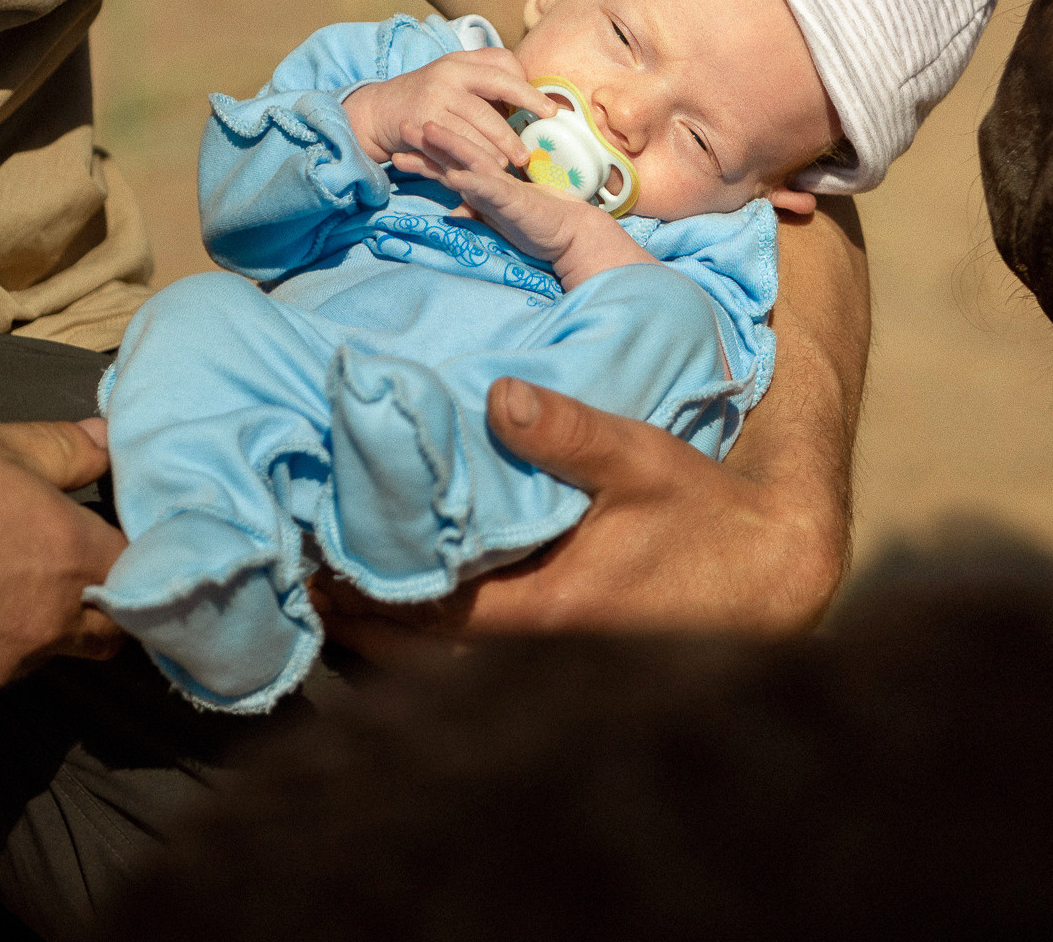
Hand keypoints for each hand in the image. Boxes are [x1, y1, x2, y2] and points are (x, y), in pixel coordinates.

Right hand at [0, 414, 127, 709]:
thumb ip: (61, 448)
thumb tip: (108, 438)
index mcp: (68, 559)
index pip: (140, 574)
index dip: (134, 558)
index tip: (113, 545)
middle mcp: (43, 628)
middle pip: (105, 635)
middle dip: (103, 611)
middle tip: (69, 578)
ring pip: (37, 657)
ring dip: (29, 630)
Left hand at [316, 378, 845, 660]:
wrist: (765, 575)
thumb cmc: (702, 519)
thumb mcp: (644, 461)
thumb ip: (572, 431)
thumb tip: (499, 394)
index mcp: (537, 610)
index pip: (415, 610)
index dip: (351, 585)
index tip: (300, 545)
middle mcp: (524, 650)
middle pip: (403, 646)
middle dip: (346, 607)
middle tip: (288, 556)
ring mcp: (534, 658)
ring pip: (426, 654)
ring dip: (378, 615)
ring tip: (320, 566)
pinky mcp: (545, 646)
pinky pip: (460, 645)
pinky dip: (418, 619)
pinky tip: (394, 578)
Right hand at [340, 49, 548, 169]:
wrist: (380, 107)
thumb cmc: (430, 92)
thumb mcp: (457, 73)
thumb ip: (490, 76)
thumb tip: (533, 92)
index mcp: (463, 62)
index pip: (503, 72)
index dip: (528, 93)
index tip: (551, 112)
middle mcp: (447, 77)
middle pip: (487, 110)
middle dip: (509, 136)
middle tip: (527, 156)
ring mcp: (432, 100)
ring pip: (470, 132)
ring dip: (490, 153)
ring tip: (506, 167)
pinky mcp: (420, 124)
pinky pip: (450, 147)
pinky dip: (466, 161)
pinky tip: (479, 171)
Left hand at [392, 120, 649, 282]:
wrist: (573, 234)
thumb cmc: (538, 227)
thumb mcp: (500, 222)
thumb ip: (478, 213)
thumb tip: (454, 214)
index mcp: (485, 185)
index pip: (450, 166)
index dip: (425, 157)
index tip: (398, 149)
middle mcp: (490, 180)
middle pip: (454, 156)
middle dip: (427, 142)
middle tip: (401, 123)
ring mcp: (502, 186)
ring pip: (471, 160)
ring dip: (448, 145)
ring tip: (425, 129)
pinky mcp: (514, 198)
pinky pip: (490, 189)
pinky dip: (472, 181)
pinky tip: (455, 174)